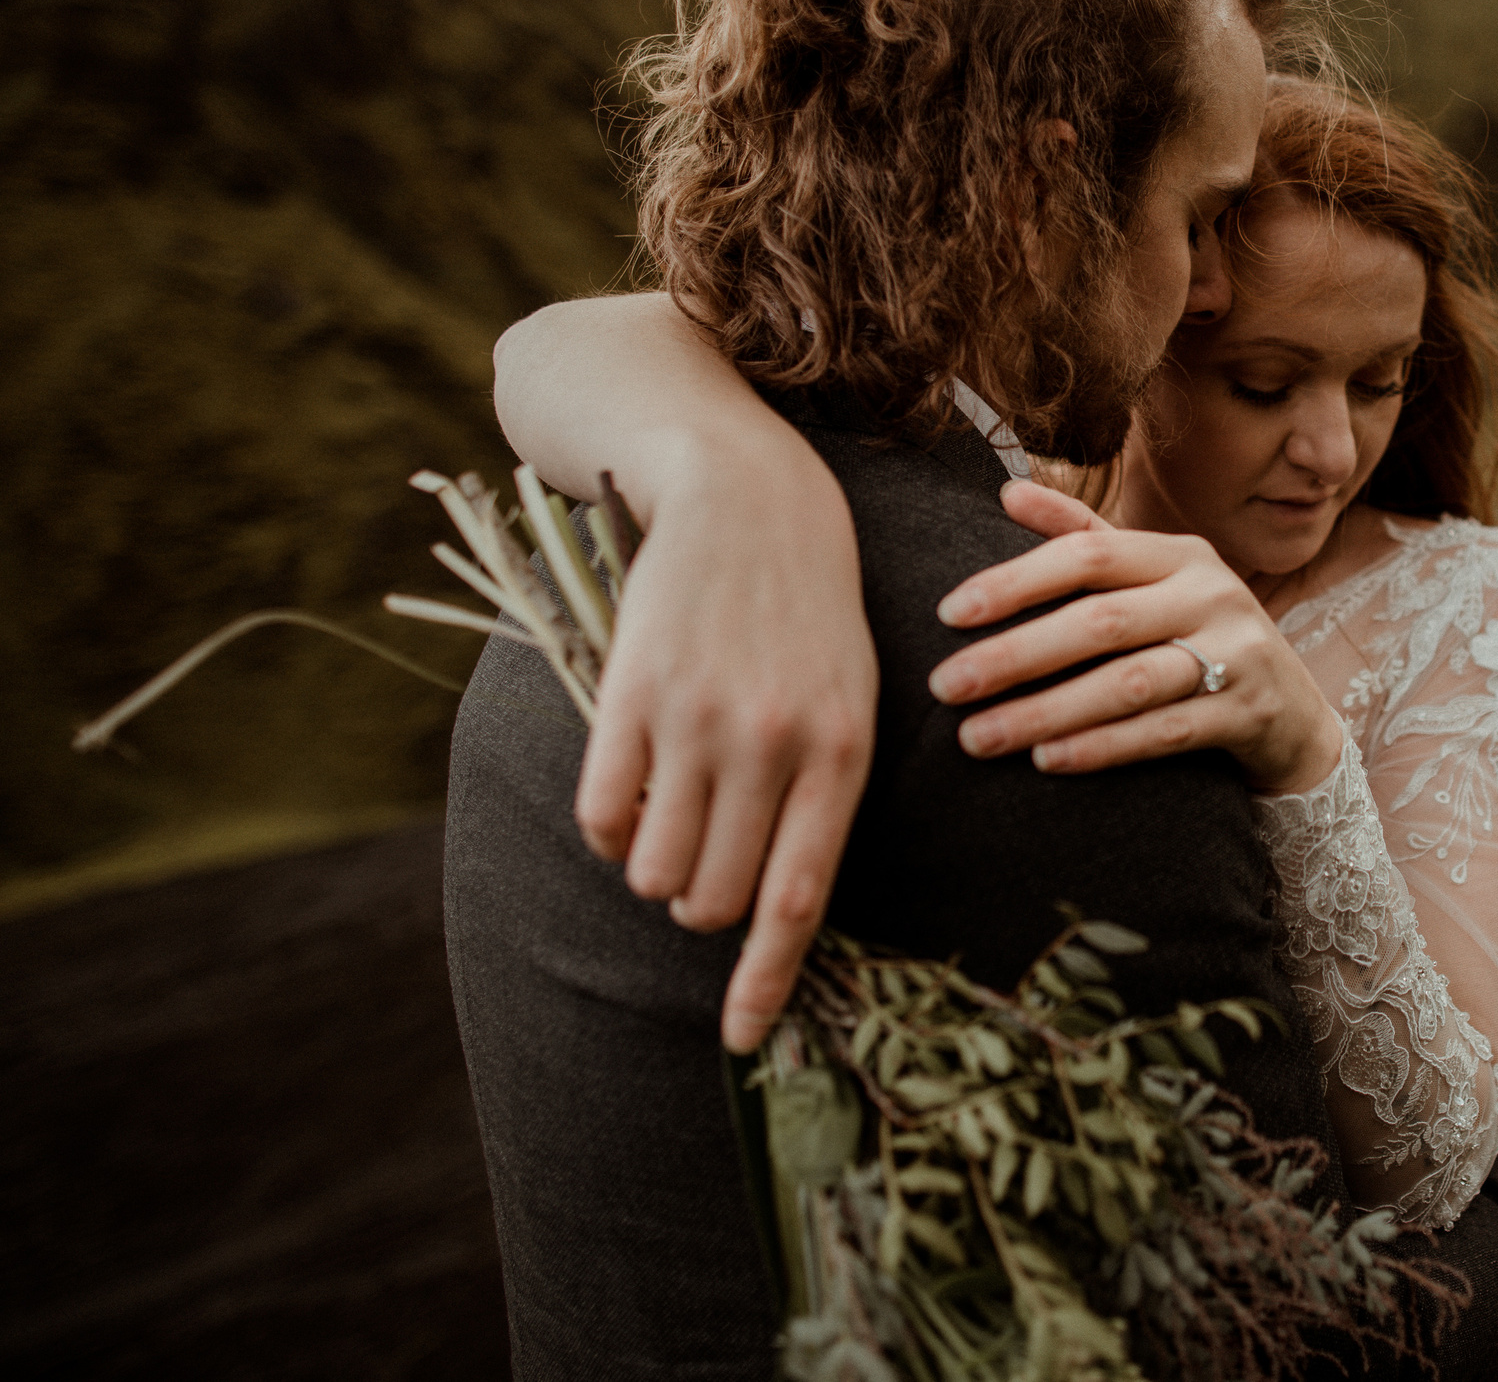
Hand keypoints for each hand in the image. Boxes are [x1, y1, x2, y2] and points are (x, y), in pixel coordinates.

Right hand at [573, 425, 877, 1052]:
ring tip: (669, 808)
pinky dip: (606, 828)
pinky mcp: (629, 696)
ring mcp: (696, 722)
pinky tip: (628, 785)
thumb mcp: (850, 699)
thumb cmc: (808, 617)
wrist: (750, 501)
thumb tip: (773, 913)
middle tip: (703, 851)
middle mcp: (772, 745)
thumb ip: (819, 797)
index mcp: (841, 755)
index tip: (744, 1046)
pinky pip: (598, 817)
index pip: (797, 901)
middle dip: (699, 904)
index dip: (765, 984)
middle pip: (712, 900)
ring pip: (652, 870)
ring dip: (651, 866)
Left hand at [928, 481, 1342, 794]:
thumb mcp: (1153, 580)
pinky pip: (1164, 732)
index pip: (1088, 552)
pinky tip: (1047, 762)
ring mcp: (1237, 654)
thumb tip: (1007, 489)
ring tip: (977, 737)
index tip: (948, 613)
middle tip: (944, 686)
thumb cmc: (1199, 637)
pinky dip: (1103, 748)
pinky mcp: (1248, 712)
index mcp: (1179, 554)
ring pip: (1128, 684)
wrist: (1292, 713)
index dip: (1015, 580)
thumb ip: (1085, 535)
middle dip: (1015, 656)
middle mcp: (1211, 593)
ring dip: (1046, 712)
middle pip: (1100, 621)